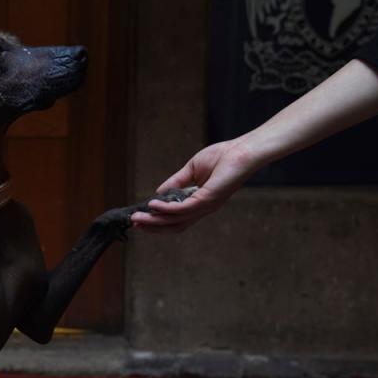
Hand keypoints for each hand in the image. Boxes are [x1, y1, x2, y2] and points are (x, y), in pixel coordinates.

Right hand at [130, 139, 259, 231]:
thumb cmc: (222, 157)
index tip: (140, 218)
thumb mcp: (192, 170)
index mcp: (200, 203)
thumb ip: (176, 183)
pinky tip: (153, 205)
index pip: (177, 219)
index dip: (158, 221)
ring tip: (137, 218)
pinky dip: (166, 209)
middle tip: (134, 224)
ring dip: (154, 220)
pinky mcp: (208, 199)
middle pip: (174, 226)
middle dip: (153, 226)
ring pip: (175, 220)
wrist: (242, 151)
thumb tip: (158, 193)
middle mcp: (203, 209)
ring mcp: (206, 206)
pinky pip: (182, 209)